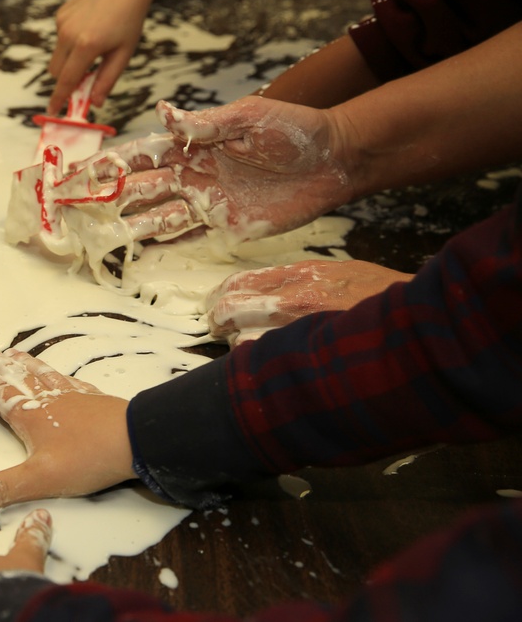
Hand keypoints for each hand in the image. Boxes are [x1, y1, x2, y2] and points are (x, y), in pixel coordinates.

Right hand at [0, 346, 134, 512]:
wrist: (135, 442)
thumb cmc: (87, 460)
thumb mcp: (39, 480)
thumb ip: (1, 487)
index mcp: (31, 416)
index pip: (1, 394)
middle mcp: (49, 401)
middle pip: (19, 377)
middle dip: (0, 364)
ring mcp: (73, 397)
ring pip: (43, 374)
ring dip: (26, 363)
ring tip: (15, 352)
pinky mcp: (93, 399)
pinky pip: (69, 381)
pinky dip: (58, 374)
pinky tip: (59, 375)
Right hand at [46, 0, 164, 114]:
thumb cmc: (128, 21)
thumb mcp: (123, 54)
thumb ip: (106, 80)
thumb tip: (94, 103)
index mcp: (87, 45)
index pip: (67, 80)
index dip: (59, 99)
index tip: (52, 111)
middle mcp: (69, 34)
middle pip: (56, 72)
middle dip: (66, 81)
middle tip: (85, 80)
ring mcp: (62, 23)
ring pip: (57, 57)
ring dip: (69, 62)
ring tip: (93, 47)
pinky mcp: (60, 15)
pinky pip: (60, 40)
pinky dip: (70, 44)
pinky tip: (88, 31)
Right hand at [63, 96, 355, 244]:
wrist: (334, 161)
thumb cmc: (293, 130)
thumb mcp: (248, 117)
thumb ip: (204, 124)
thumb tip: (161, 113)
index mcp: (190, 146)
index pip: (137, 156)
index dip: (104, 167)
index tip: (73, 176)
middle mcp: (189, 176)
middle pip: (136, 190)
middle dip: (103, 200)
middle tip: (70, 214)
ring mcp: (204, 203)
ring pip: (153, 218)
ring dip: (125, 227)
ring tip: (96, 240)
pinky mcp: (223, 227)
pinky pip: (185, 240)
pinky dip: (160, 249)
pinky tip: (136, 257)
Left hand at [207, 259, 412, 345]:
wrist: (419, 322)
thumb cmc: (379, 296)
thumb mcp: (338, 272)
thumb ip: (299, 279)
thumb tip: (260, 289)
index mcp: (302, 276)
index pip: (238, 284)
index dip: (221, 297)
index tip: (216, 306)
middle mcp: (296, 301)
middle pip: (230, 310)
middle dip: (219, 322)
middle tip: (219, 328)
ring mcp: (302, 332)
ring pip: (243, 342)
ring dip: (238, 346)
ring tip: (244, 347)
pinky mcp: (310, 357)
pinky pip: (269, 362)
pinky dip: (259, 363)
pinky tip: (267, 363)